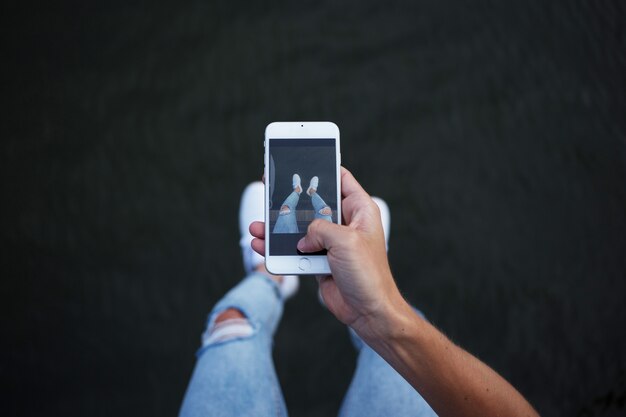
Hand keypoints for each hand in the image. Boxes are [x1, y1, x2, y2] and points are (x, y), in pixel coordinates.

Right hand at [249, 167, 405, 337]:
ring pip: (300, 227)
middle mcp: (345, 223)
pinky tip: (262, 245)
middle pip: (314, 202)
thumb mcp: (344, 241)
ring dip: (278, 227)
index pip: (340, 178)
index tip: (302, 158)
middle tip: (270, 188)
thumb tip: (303, 237)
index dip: (322, 167)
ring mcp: (331, 242)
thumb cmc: (368, 275)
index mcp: (359, 210)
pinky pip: (295, 249)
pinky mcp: (319, 260)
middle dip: (292, 198)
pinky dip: (279, 248)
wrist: (369, 312)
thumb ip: (319, 228)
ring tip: (258, 225)